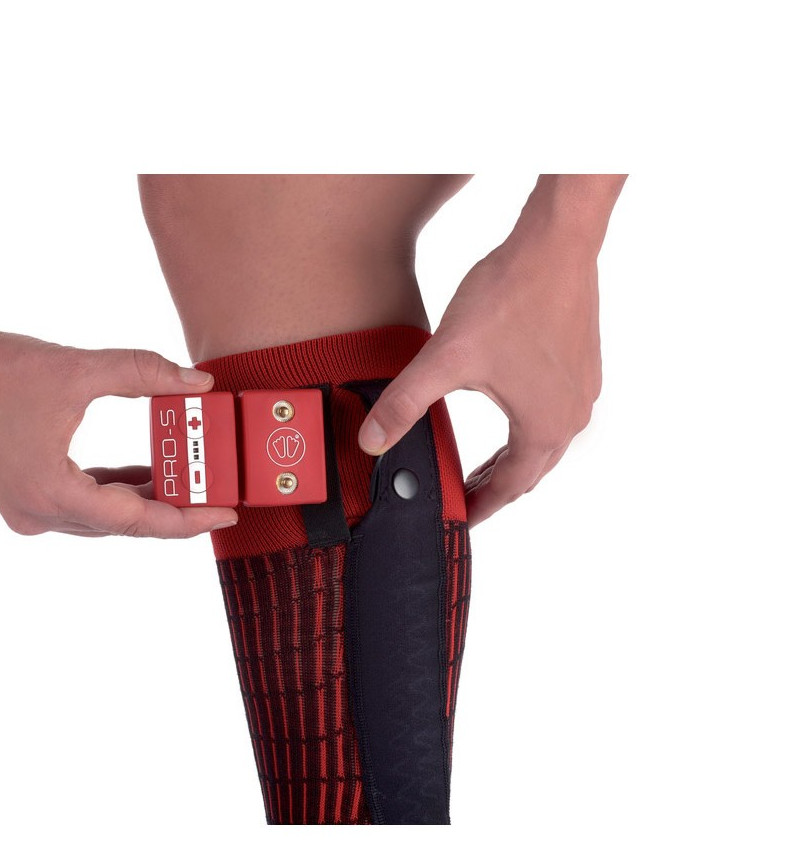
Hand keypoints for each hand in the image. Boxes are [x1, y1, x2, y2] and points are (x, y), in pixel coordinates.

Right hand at [0, 320, 238, 536]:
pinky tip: (143, 472)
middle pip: (121, 524)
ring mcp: (25, 508)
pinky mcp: (21, 493)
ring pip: (101, 516)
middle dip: (171, 507)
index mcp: (51, 494)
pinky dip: (112, 490)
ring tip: (188, 479)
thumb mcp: (78, 369)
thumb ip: (143, 373)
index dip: (186, 519)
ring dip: (142, 499)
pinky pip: (80, 503)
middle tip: (215, 493)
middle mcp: (37, 513)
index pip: (136, 521)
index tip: (224, 515)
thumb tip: (198, 382)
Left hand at [358, 236, 600, 526]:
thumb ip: (405, 403)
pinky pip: (553, 414)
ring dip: (511, 459)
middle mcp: (572, 416)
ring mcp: (583, 390)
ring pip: (544, 444)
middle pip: (529, 472)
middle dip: (493, 487)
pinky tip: (507, 415)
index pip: (509, 488)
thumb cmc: (511, 297)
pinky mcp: (583, 365)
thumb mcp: (447, 358)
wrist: (557, 240)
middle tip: (462, 496)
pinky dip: (526, 429)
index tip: (460, 519)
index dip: (479, 507)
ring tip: (480, 467)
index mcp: (544, 428)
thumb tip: (371, 442)